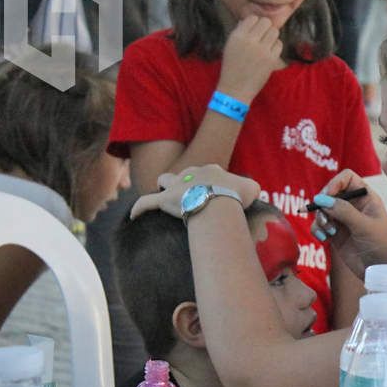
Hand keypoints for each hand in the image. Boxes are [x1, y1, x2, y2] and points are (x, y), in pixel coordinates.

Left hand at [130, 164, 260, 219]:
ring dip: (165, 187)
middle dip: (188, 182)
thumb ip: (250, 187)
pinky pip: (146, 202)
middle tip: (194, 197)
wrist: (219, 203)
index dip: (212, 182)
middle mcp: (192, 173)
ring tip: (167, 198)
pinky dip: (140, 208)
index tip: (216, 194)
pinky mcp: (164, 200)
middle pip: (186, 174)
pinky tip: (134, 215)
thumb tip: (252, 192)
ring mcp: (176, 185)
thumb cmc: (236, 196)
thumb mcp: (252, 188)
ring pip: (165, 180)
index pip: (209, 172)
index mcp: (211, 170)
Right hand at [217, 14, 285, 102]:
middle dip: (265, 28)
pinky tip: (269, 52)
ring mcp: (262, 50)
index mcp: (238, 36)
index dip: (255, 23)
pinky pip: (279, 44)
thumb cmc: (232, 66)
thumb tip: (252, 20)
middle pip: (266, 22)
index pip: (252, 18)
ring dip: (271, 36)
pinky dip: (275, 46)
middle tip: (262, 37)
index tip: (254, 31)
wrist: (235, 88)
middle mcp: (250, 40)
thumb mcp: (230, 45)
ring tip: (266, 44)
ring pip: (274, 31)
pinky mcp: (271, 59)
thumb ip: (240, 31)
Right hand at [309, 169, 386, 277]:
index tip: (327, 196)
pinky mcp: (335, 234)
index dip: (335, 183)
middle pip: (330, 192)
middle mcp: (354, 205)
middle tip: (324, 217)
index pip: (347, 178)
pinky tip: (324, 238)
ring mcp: (343, 220)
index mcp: (366, 197)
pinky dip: (317, 229)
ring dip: (320, 218)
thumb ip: (343, 211)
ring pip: (322, 209)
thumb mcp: (364, 226)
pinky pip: (320, 226)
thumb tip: (321, 199)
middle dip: (323, 203)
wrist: (382, 272)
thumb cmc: (381, 245)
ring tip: (328, 230)